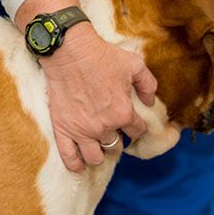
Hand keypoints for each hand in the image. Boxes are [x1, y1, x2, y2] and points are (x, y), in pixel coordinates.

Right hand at [41, 24, 157, 171]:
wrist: (68, 50)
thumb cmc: (101, 55)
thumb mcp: (133, 64)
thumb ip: (148, 84)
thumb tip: (150, 102)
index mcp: (123, 113)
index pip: (136, 131)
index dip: (134, 125)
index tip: (128, 120)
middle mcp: (104, 126)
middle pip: (116, 146)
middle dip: (116, 139)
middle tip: (109, 128)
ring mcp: (82, 130)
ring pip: (96, 157)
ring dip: (99, 152)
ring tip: (96, 143)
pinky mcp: (63, 128)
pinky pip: (69, 157)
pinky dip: (75, 164)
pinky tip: (80, 164)